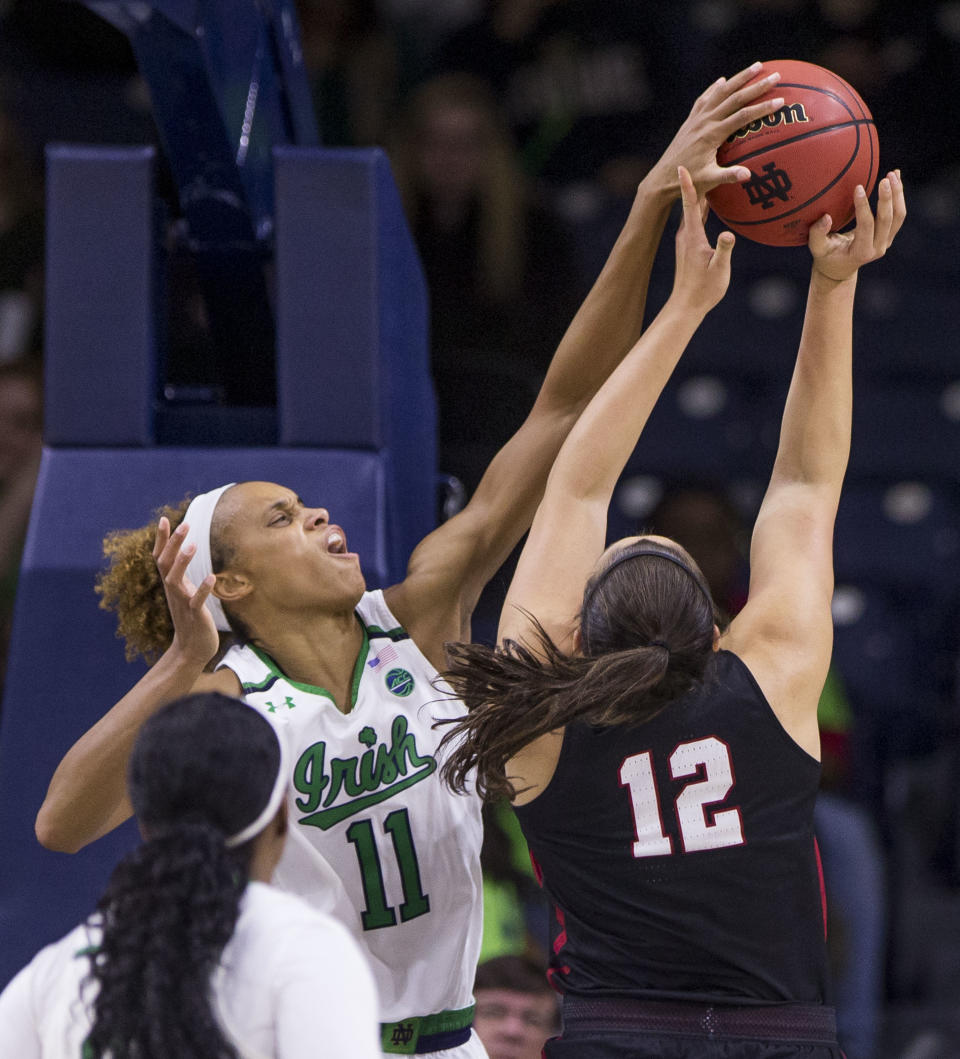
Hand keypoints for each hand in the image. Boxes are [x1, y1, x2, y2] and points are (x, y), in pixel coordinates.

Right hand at [153, 516, 219, 666]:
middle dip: (173, 544)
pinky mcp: (195, 616)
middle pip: (165, 564)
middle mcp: (173, 591)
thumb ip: (181, 573)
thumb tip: (180, 550)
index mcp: (171, 584)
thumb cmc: (190, 617)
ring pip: (176, 580)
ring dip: (183, 563)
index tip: (163, 518)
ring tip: (193, 546)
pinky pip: (196, 601)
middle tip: (184, 524)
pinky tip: (212, 577)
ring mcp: (183, 603)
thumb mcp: (183, 591)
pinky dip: (202, 589)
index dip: (161, 540)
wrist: (192, 649)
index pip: (160, 558)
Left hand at [652, 62, 784, 195]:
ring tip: (757, 66)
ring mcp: (696, 119)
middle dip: (757, 86)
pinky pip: (704, 99)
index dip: (762, 108)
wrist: (662, 179)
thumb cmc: (687, 181)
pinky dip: (714, 88)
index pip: (742, 117)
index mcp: (712, 135)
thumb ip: (728, 176)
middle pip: (735, 97)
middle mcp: (704, 121)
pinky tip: (722, 81)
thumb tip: (749, 175)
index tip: (780, 101)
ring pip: (720, 92)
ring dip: (739, 78)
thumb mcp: (708, 181)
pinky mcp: (690, 121)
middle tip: (776, 75)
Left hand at [670, 165, 734, 314]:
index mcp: (692, 235)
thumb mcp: (718, 271)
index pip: (689, 204)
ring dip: (699, 188)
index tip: (682, 164)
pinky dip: (703, 204)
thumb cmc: (703, 290)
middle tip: (702, 155)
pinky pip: (696, 217)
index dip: (687, 183)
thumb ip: (723, 251)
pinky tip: (712, 197)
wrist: (686, 306)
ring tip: (709, 168)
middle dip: (695, 177)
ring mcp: (686, 238)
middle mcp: (686, 233)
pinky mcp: (689, 244)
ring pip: (693, 207)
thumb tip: (728, 235)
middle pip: (691, 199)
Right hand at [809, 170, 905, 282]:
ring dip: (898, 194)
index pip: (866, 226)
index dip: (863, 206)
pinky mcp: (889, 235)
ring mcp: (886, 242)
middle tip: (885, 178)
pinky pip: (899, 213)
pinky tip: (896, 177)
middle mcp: (877, 248)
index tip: (858, 187)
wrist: (840, 269)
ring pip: (899, 215)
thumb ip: (817, 234)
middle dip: (887, 198)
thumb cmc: (827, 257)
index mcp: (861, 252)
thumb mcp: (817, 249)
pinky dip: (898, 195)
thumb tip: (826, 218)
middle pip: (888, 220)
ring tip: (893, 173)